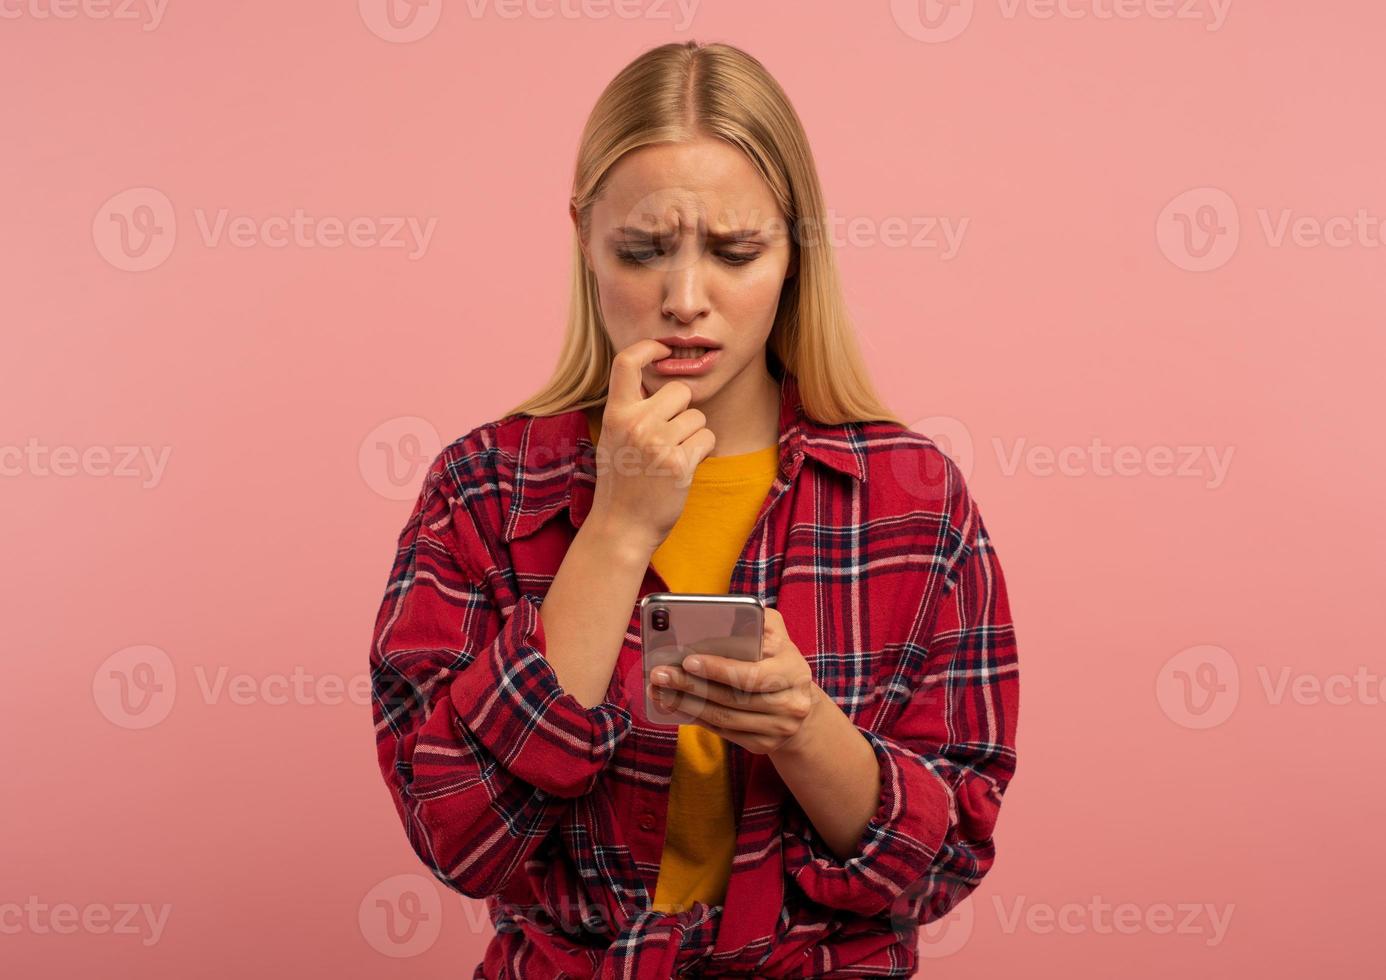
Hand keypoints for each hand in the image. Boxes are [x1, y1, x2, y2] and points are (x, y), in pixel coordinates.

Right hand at [587, 339, 716, 552]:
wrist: (622, 526)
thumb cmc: (621, 483)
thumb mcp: (613, 439)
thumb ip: (630, 410)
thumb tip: (656, 376)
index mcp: (616, 414)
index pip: (627, 362)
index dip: (649, 347)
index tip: (662, 350)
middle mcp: (635, 424)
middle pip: (680, 390)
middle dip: (682, 409)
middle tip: (668, 436)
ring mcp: (658, 443)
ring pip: (697, 416)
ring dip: (693, 435)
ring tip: (671, 457)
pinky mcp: (679, 464)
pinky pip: (707, 438)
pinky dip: (702, 452)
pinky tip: (683, 468)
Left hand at [647, 606, 820, 754]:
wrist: (799, 703)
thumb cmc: (777, 658)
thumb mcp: (776, 634)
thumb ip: (755, 619)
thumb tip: (721, 613)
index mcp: (794, 671)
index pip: (753, 674)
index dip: (718, 669)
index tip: (688, 661)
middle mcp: (791, 704)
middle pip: (732, 699)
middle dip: (691, 686)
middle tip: (659, 674)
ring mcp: (778, 729)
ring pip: (723, 718)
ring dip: (686, 704)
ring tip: (659, 689)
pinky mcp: (762, 745)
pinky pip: (722, 732)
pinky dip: (695, 718)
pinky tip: (674, 704)